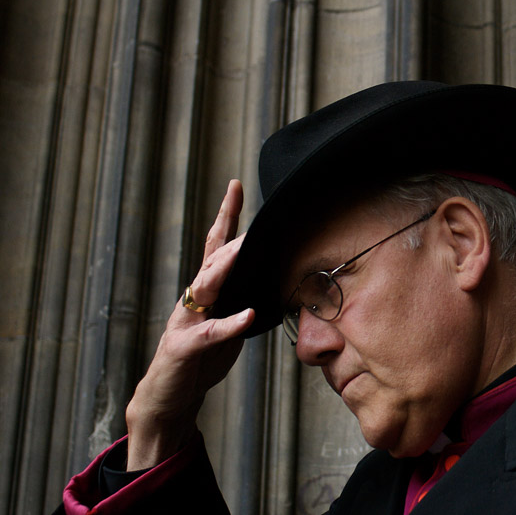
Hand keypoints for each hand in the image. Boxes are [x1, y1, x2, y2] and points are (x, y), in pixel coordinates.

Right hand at [124, 179, 255, 469]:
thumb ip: (245, 298)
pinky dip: (229, 323)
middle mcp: (194, 299)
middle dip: (227, 232)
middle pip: (212, 258)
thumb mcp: (229, 322)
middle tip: (247, 211)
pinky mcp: (185, 348)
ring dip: (225, 267)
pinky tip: (248, 314)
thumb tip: (278, 276)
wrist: (170, 396)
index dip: (226, 216)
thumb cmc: (203, 357)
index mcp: (207, 291)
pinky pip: (209, 333)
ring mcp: (187, 322)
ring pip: (206, 286)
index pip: (216, 246)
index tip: (236, 186)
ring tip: (245, 249)